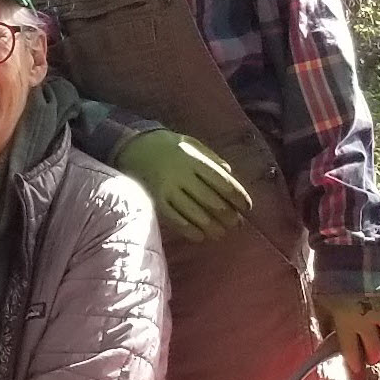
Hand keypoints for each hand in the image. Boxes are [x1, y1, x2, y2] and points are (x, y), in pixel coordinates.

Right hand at [114, 129, 254, 242]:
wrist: (131, 146)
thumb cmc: (167, 145)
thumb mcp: (191, 143)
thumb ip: (211, 158)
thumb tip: (231, 174)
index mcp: (194, 159)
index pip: (223, 182)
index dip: (239, 197)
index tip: (248, 208)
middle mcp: (182, 175)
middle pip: (212, 201)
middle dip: (228, 216)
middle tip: (237, 224)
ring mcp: (167, 190)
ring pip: (195, 214)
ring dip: (212, 227)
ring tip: (221, 233)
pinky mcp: (155, 201)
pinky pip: (176, 221)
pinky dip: (191, 231)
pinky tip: (200, 236)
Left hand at [316, 290, 379, 379]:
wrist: (352, 255)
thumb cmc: (332, 282)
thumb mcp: (322, 305)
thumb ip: (327, 327)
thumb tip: (326, 348)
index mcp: (346, 320)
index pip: (352, 353)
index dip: (357, 371)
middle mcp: (368, 319)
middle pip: (375, 349)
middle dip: (374, 358)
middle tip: (375, 360)